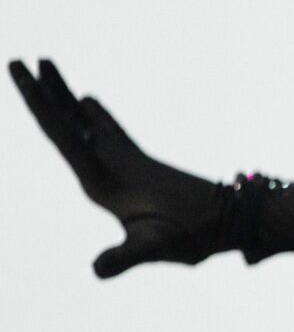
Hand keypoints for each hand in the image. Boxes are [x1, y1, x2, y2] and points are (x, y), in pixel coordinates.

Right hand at [9, 58, 234, 278]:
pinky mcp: (141, 164)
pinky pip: (108, 132)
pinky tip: (88, 104)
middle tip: (17, 61)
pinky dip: (93, 116)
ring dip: (64, 96)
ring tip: (48, 68)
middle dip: (42, 93)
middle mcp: (113, 162)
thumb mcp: (155, 250)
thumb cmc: (195, 235)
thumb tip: (96, 270)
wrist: (235, 219)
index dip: (39, 104)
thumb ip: (123, 257)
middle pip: (68, 121)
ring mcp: (128, 161)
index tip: (22, 72)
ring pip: (86, 122)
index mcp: (106, 177)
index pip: (63, 134)